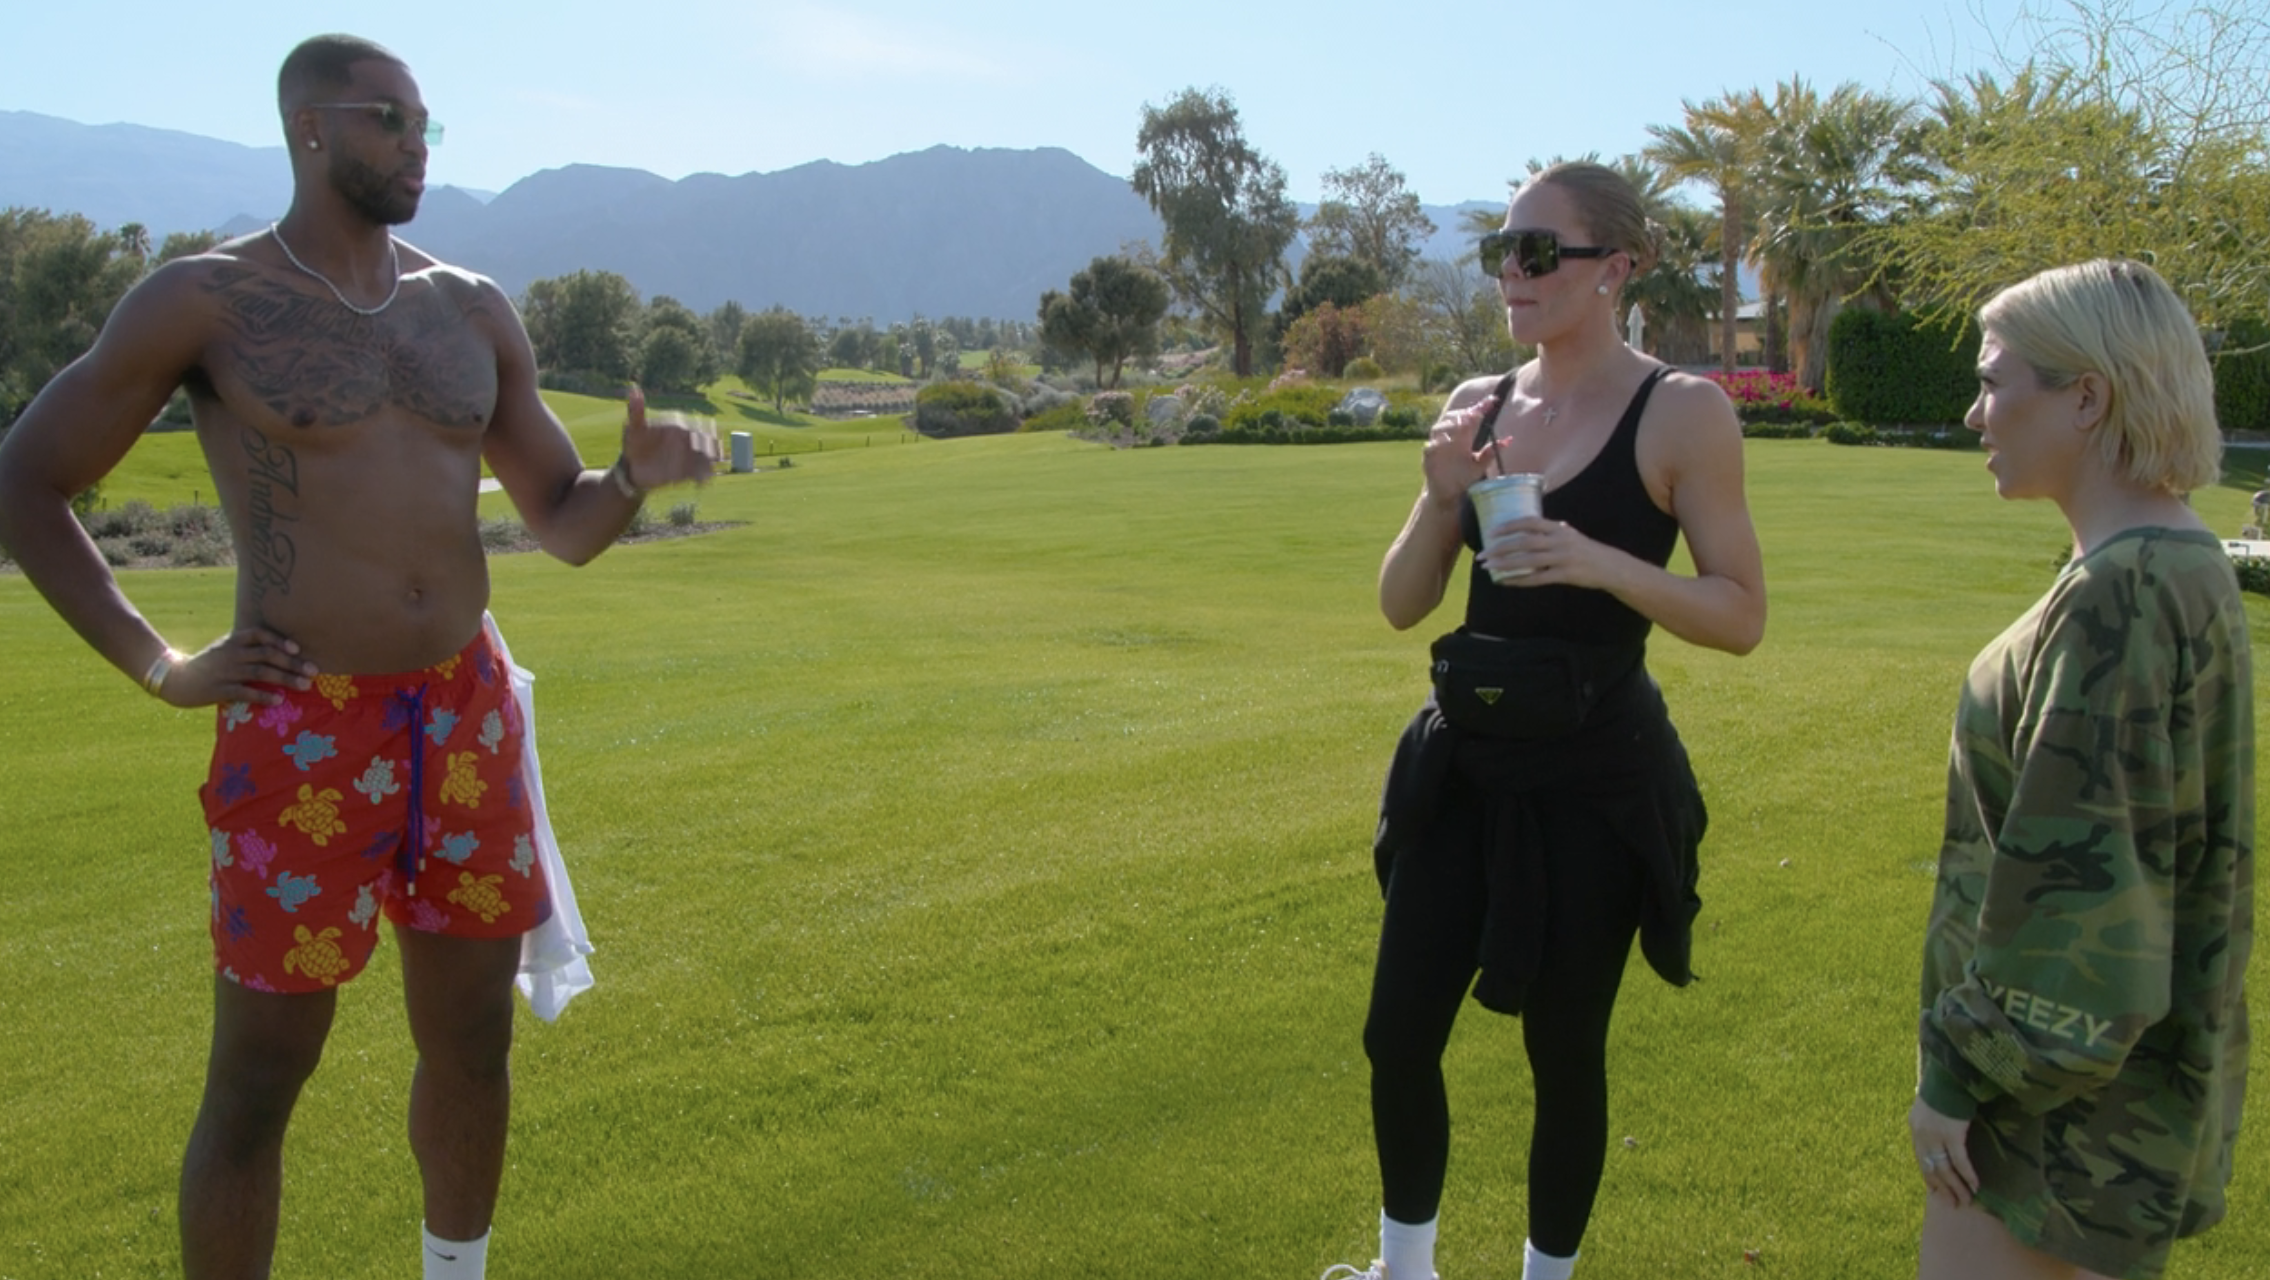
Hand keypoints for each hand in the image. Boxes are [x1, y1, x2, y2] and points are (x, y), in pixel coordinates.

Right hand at [162, 627, 316, 707]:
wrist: (176, 680)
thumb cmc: (209, 665)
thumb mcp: (225, 649)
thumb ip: (248, 647)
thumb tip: (282, 652)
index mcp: (232, 641)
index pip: (259, 634)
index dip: (279, 639)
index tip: (297, 648)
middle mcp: (231, 653)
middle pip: (266, 654)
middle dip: (292, 662)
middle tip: (313, 670)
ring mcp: (225, 671)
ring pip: (260, 672)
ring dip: (285, 678)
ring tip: (305, 685)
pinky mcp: (219, 690)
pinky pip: (245, 692)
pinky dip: (263, 696)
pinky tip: (279, 700)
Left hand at [619, 385, 719, 491]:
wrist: (632, 469)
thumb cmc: (633, 445)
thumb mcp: (633, 429)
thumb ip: (636, 411)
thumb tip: (633, 388)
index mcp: (677, 426)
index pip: (697, 426)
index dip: (702, 432)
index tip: (698, 441)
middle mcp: (686, 440)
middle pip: (708, 441)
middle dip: (711, 448)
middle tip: (709, 458)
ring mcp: (688, 455)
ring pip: (708, 456)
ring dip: (710, 462)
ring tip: (705, 472)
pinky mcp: (688, 471)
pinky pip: (701, 472)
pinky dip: (704, 476)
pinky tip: (700, 482)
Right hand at [1420, 392, 1501, 512]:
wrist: (1449, 494)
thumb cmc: (1463, 477)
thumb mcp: (1480, 465)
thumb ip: (1490, 452)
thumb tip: (1509, 440)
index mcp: (1462, 437)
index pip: (1470, 417)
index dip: (1480, 407)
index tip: (1492, 401)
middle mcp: (1449, 438)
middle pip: (1451, 417)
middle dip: (1462, 413)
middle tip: (1474, 413)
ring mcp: (1437, 446)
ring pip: (1438, 428)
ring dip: (1449, 424)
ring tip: (1462, 424)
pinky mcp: (1428, 457)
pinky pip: (1430, 446)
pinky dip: (1437, 443)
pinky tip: (1447, 441)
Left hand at [1476, 515, 1619, 588]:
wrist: (1609, 566)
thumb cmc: (1585, 549)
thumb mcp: (1568, 535)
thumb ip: (1549, 532)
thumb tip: (1525, 529)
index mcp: (1558, 529)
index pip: (1530, 522)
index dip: (1509, 526)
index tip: (1491, 532)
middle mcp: (1560, 541)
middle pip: (1524, 542)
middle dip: (1500, 548)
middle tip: (1482, 554)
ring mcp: (1563, 559)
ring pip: (1528, 561)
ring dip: (1505, 564)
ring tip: (1488, 567)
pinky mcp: (1565, 575)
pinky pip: (1537, 578)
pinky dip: (1519, 580)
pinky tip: (1506, 582)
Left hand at [1908, 1096, 1978, 1207]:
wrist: (1950, 1074)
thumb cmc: (1945, 1087)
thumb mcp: (1931, 1106)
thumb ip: (1933, 1121)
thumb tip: (1941, 1135)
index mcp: (1915, 1127)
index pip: (1921, 1159)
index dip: (1930, 1177)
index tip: (1938, 1192)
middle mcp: (1922, 1134)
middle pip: (1931, 1168)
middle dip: (1944, 1188)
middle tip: (1954, 1204)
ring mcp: (1935, 1135)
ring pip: (1945, 1169)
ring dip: (1957, 1187)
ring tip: (1966, 1200)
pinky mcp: (1952, 1133)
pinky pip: (1959, 1160)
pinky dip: (1967, 1175)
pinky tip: (1975, 1186)